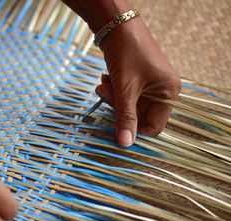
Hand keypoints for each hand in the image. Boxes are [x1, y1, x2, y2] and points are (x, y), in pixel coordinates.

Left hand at [97, 17, 180, 146]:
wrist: (117, 25)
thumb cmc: (127, 53)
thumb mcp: (125, 88)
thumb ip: (125, 117)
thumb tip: (125, 143)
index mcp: (168, 93)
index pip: (154, 126)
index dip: (134, 129)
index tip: (115, 128)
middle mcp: (162, 90)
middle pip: (138, 115)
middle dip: (118, 107)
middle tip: (104, 93)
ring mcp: (149, 84)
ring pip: (128, 104)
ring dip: (113, 97)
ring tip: (104, 83)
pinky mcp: (136, 78)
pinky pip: (124, 94)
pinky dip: (114, 89)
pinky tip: (106, 78)